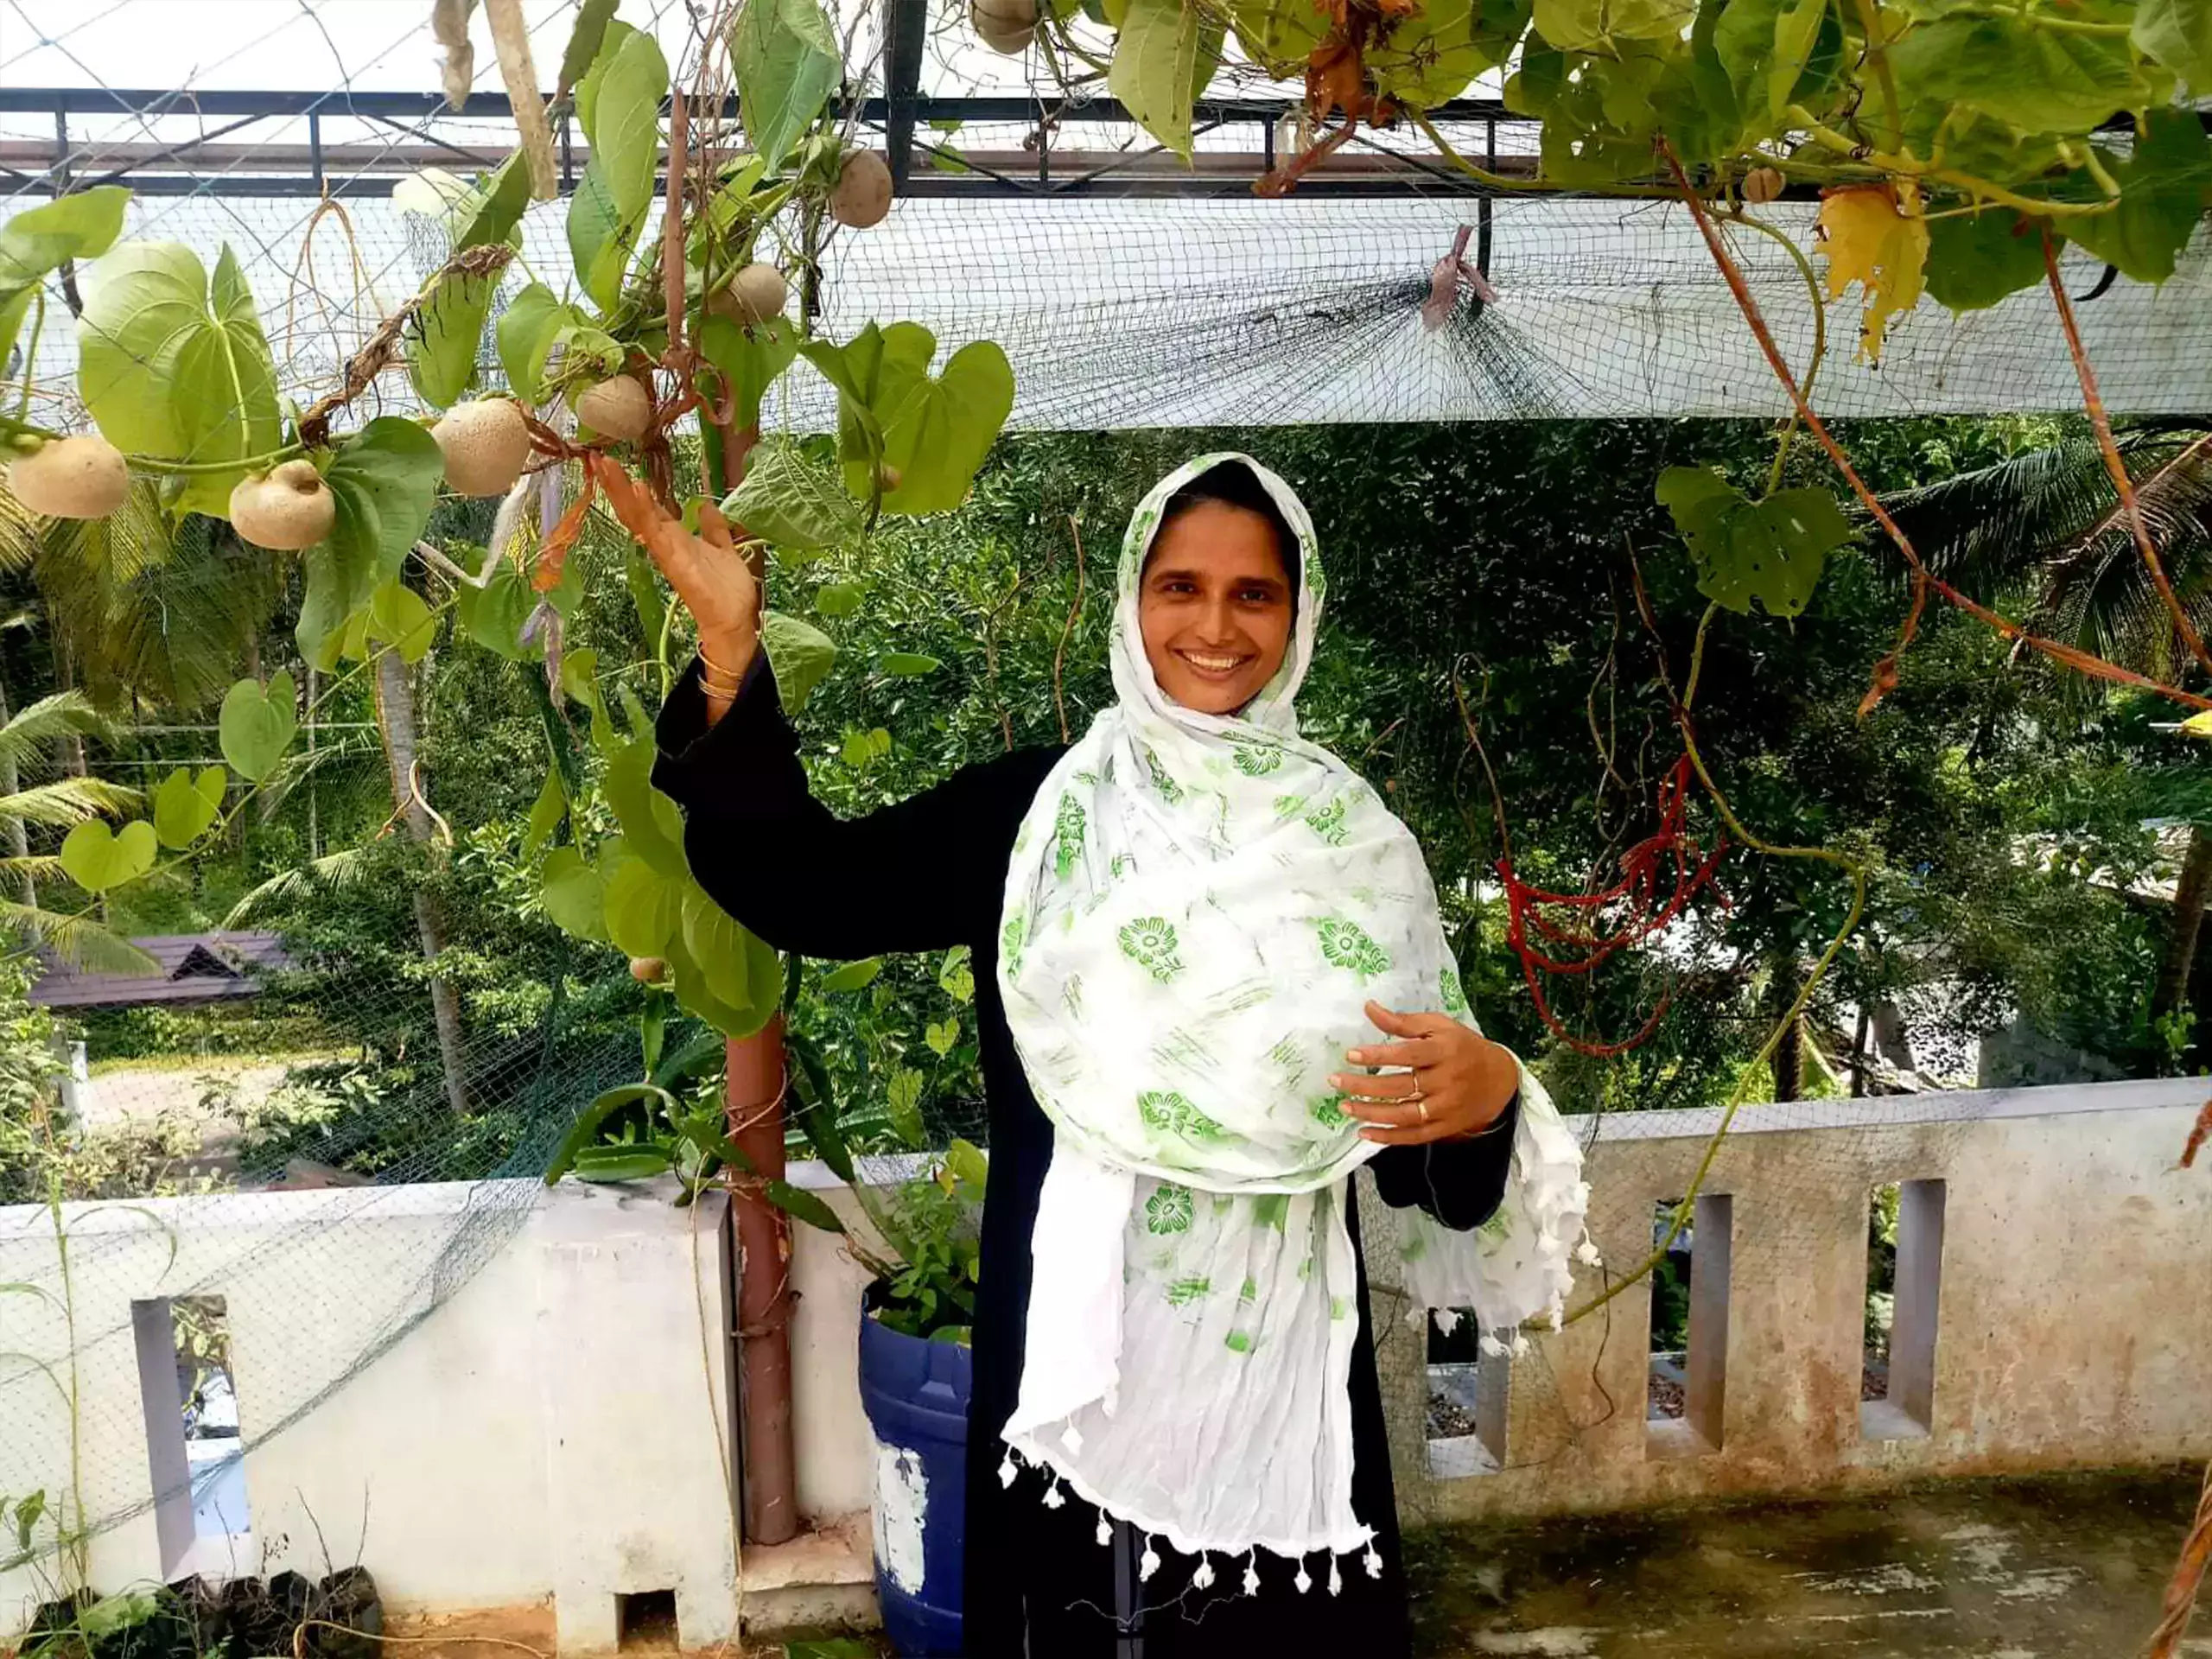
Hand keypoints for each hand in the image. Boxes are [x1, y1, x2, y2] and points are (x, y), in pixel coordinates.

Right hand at [612, 477, 758, 671]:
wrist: (735, 621)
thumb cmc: (727, 590)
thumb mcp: (723, 549)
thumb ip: (713, 529)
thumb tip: (704, 505)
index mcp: (675, 538)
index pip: (647, 507)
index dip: (631, 486)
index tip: (613, 463)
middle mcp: (665, 544)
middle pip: (634, 509)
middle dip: (616, 485)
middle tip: (598, 457)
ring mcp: (666, 552)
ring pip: (638, 517)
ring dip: (623, 491)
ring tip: (607, 465)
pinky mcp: (674, 562)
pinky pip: (656, 533)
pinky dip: (645, 511)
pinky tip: (638, 489)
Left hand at [1329, 1001, 1517, 1145]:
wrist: (1499, 1079)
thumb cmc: (1462, 1047)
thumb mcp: (1438, 1026)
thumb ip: (1403, 1021)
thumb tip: (1368, 1008)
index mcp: (1444, 1051)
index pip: (1408, 1055)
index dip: (1378, 1055)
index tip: (1351, 1055)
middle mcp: (1446, 1081)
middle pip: (1401, 1086)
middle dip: (1365, 1085)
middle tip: (1336, 1081)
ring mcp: (1446, 1107)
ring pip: (1405, 1114)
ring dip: (1372, 1112)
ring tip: (1345, 1106)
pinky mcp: (1445, 1127)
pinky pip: (1414, 1136)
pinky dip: (1389, 1137)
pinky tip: (1365, 1133)